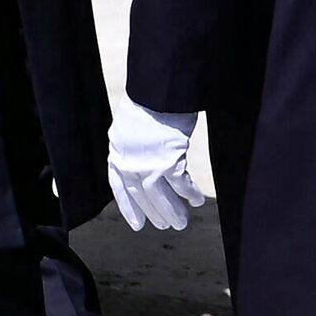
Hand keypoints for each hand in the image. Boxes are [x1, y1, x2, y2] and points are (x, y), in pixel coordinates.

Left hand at [106, 91, 199, 233]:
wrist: (157, 89)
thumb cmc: (147, 100)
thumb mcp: (128, 125)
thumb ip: (131, 145)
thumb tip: (140, 157)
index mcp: (117, 153)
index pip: (120, 187)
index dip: (129, 208)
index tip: (138, 224)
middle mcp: (130, 163)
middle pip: (142, 195)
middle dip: (155, 212)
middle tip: (167, 225)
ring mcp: (149, 164)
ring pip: (161, 197)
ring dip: (173, 211)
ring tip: (182, 223)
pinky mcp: (170, 161)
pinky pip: (181, 184)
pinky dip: (190, 194)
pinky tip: (198, 200)